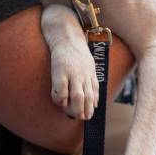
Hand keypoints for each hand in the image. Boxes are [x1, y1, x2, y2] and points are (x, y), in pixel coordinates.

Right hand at [41, 5, 98, 120]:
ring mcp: (72, 74)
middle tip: (82, 118)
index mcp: (90, 73)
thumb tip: (96, 101)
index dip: (93, 105)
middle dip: (86, 110)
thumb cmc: (76, 52)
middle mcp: (83, 75)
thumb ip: (92, 81)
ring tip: (73, 115)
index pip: (94, 92)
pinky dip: (61, 100)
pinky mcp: (60, 72)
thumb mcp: (89, 64)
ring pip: (77, 96)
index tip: (90, 113)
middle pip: (87, 97)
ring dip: (75, 109)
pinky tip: (60, 102)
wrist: (66, 36)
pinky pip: (61, 90)